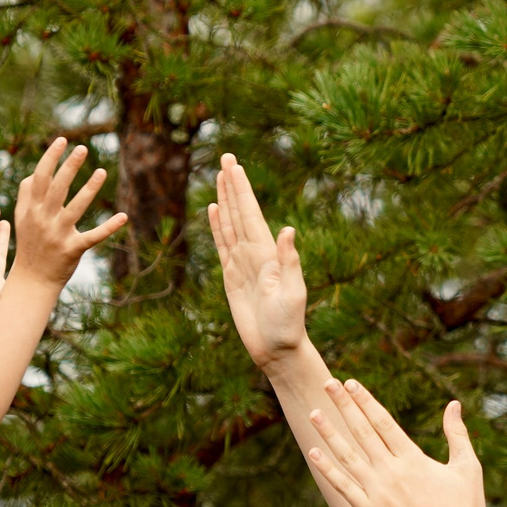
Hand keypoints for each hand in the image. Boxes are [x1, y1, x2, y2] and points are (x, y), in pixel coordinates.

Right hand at [8, 138, 127, 287]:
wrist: (32, 279)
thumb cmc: (30, 243)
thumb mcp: (22, 218)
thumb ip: (25, 195)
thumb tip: (34, 172)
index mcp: (31, 209)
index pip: (40, 178)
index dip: (50, 158)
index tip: (61, 140)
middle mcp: (43, 219)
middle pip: (57, 188)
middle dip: (69, 167)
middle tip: (82, 148)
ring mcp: (58, 235)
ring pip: (75, 208)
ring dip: (89, 189)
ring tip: (102, 171)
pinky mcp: (73, 250)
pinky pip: (93, 236)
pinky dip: (108, 228)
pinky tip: (123, 217)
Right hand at [206, 151, 308, 372]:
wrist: (277, 349)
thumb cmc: (288, 325)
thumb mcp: (293, 292)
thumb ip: (289, 261)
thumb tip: (287, 229)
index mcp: (268, 253)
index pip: (252, 214)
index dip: (242, 190)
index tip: (236, 166)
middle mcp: (255, 253)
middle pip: (240, 211)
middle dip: (233, 185)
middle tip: (227, 157)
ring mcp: (242, 263)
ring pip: (230, 223)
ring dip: (225, 199)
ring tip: (220, 175)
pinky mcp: (231, 276)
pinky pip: (222, 245)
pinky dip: (217, 226)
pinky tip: (213, 209)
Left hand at [301, 378, 488, 506]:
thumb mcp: (468, 469)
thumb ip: (457, 435)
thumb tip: (453, 405)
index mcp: (414, 460)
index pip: (383, 422)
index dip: (365, 401)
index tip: (351, 383)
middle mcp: (392, 473)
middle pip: (362, 432)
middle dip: (344, 406)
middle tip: (328, 384)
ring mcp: (377, 494)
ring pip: (347, 456)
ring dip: (329, 433)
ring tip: (314, 412)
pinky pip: (343, 488)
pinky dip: (327, 470)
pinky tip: (314, 453)